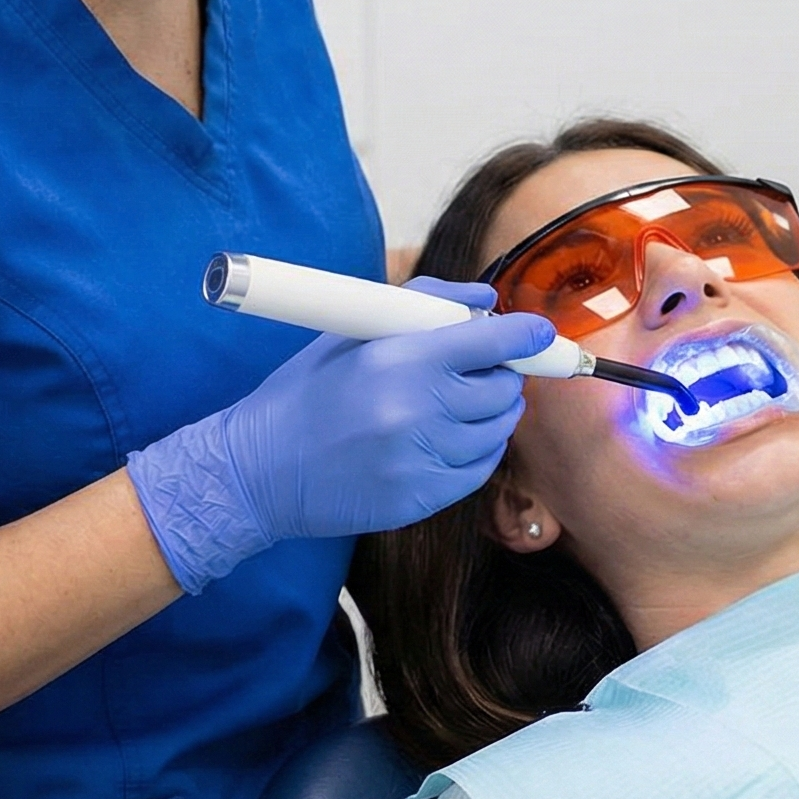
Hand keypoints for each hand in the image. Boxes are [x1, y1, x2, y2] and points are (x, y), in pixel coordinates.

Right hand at [127, 279, 550, 593]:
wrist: (258, 471)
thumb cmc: (303, 394)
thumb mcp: (350, 333)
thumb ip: (423, 303)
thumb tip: (485, 300)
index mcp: (396, 359)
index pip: (490, 342)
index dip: (525, 335)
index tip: (540, 335)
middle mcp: (414, 409)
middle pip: (502, 388)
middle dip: (499, 375)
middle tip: (478, 371)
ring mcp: (420, 459)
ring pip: (497, 430)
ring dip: (490, 414)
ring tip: (457, 405)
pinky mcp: (422, 499)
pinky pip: (480, 470)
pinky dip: (477, 450)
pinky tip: (449, 438)